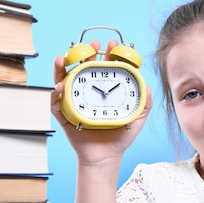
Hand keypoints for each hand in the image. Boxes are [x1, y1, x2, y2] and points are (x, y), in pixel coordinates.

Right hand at [50, 39, 152, 165]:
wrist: (106, 157)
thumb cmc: (120, 137)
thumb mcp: (136, 118)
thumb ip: (144, 103)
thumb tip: (148, 86)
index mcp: (104, 91)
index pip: (104, 68)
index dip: (107, 55)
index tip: (112, 45)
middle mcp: (88, 93)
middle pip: (83, 69)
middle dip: (85, 54)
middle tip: (92, 45)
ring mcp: (74, 102)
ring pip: (65, 80)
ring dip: (62, 68)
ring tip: (63, 59)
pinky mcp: (65, 115)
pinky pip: (56, 103)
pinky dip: (55, 94)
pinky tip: (59, 87)